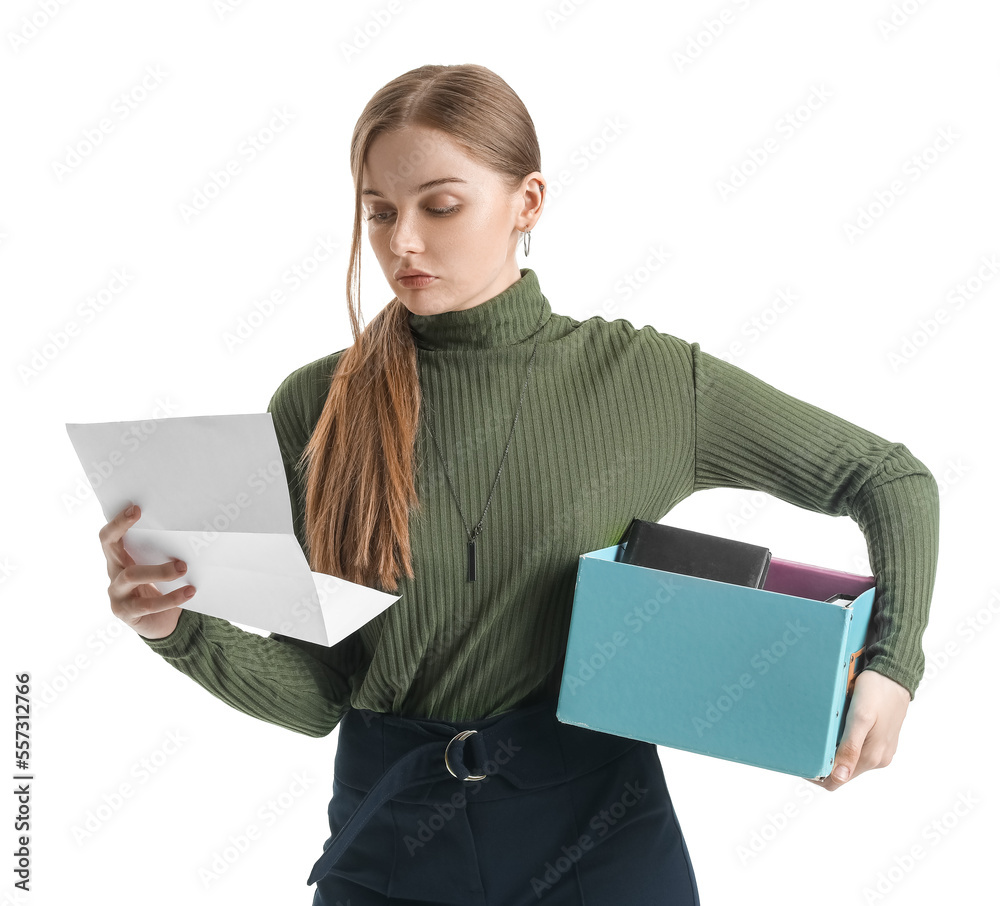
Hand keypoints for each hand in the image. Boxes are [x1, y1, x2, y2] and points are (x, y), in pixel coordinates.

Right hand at [99, 504, 196, 639]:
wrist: (161, 623)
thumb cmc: (161, 587)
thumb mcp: (159, 567)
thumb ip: (164, 552)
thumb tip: (190, 533)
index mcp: (120, 558)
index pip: (110, 536)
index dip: (118, 522)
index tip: (136, 508)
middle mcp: (113, 573)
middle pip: (111, 548)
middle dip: (124, 530)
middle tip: (155, 525)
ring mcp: (117, 594)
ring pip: (131, 576)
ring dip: (159, 570)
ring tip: (182, 567)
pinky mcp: (126, 613)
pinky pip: (148, 605)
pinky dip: (171, 597)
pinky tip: (189, 591)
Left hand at [807, 669, 910, 791]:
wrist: (895, 674)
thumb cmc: (877, 692)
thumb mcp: (860, 718)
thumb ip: (850, 748)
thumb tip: (839, 777)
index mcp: (872, 757)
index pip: (837, 781)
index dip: (817, 775)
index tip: (801, 761)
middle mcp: (878, 758)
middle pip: (842, 772)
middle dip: (823, 762)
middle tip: (803, 743)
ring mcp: (880, 750)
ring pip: (849, 760)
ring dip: (832, 751)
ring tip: (817, 733)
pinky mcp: (880, 740)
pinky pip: (857, 749)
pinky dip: (842, 743)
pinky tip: (834, 728)